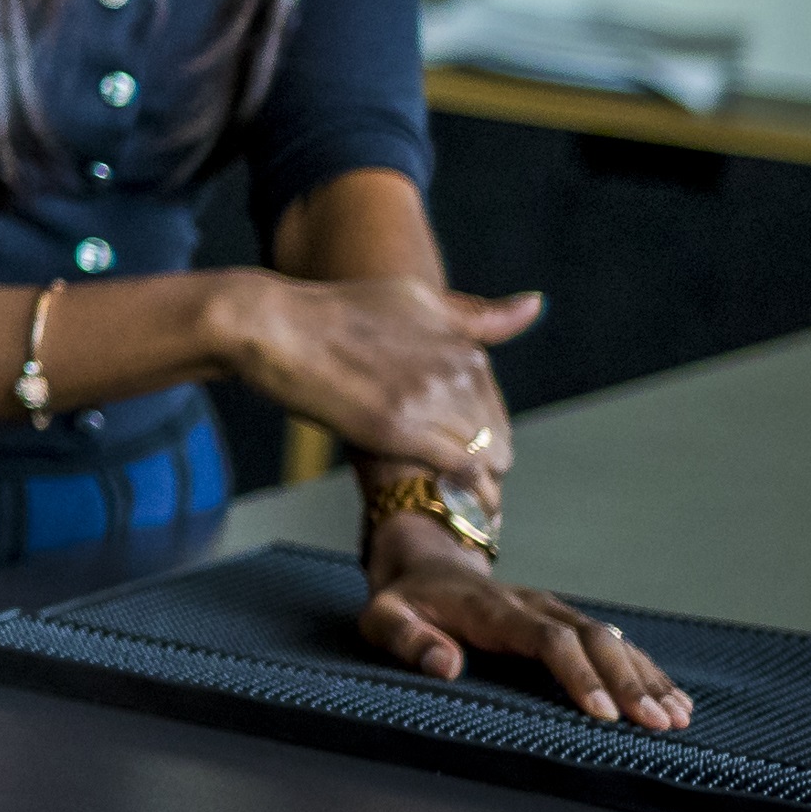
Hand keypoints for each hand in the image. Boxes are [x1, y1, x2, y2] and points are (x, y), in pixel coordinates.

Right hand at [215, 271, 534, 477]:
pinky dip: (467, 495)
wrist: (275, 327)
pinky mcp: (401, 430)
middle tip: (463, 493)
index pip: (495, 409)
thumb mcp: (414, 300)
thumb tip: (535, 305)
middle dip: (485, 466)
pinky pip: (461, 473)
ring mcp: (430, 400)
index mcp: (462, 345)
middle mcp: (456, 370)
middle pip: (497, 437)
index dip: (481, 439)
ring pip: (486, 459)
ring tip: (461, 511)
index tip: (465, 460)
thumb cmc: (336, 313)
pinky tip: (457, 508)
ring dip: (479, 488)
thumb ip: (476, 315)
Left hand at [360, 528, 690, 730]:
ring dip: (646, 678)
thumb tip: (446, 665)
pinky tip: (674, 698)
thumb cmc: (403, 603)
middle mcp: (533, 604)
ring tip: (677, 717)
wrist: (423, 566)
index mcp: (491, 609)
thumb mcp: (382, 618)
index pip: (544, 638)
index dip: (575, 673)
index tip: (601, 713)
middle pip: (591, 639)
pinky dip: (646, 670)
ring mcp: (554, 610)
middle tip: (655, 725)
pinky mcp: (567, 620)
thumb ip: (407, 640)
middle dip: (626, 682)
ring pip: (611, 639)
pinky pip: (614, 642)